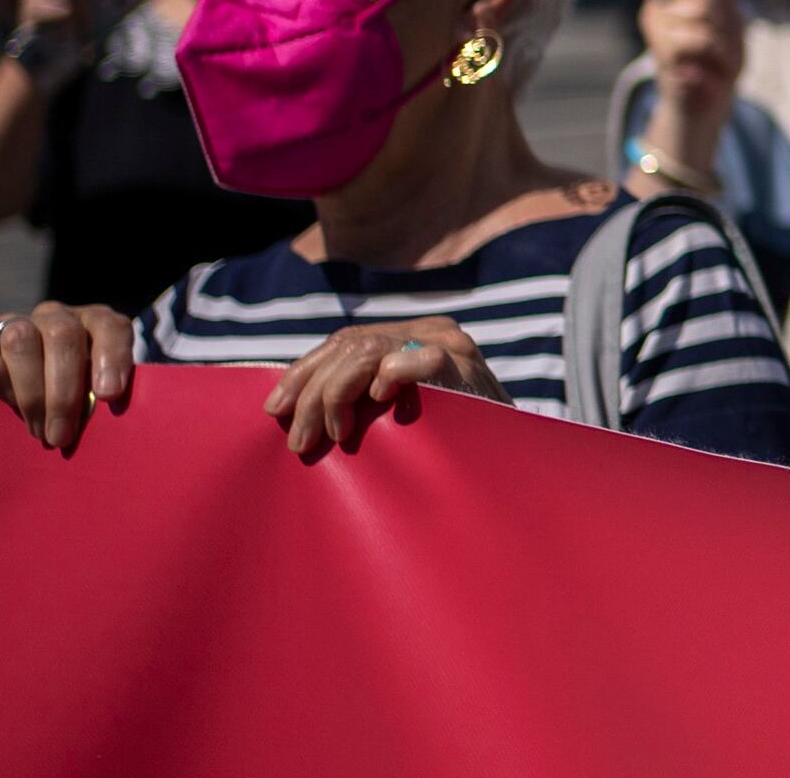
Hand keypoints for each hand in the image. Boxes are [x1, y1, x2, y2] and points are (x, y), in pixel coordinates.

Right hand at [0, 302, 136, 452]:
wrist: (36, 385)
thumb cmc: (76, 394)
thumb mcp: (99, 391)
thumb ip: (106, 393)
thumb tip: (108, 409)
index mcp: (97, 322)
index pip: (111, 327)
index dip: (112, 358)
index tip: (107, 395)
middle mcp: (58, 316)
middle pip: (62, 337)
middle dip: (62, 394)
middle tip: (61, 435)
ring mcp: (18, 321)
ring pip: (20, 340)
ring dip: (29, 392)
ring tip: (37, 429)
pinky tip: (8, 401)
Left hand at [261, 318, 503, 456]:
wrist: (514, 460)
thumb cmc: (453, 443)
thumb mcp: (400, 411)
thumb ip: (365, 395)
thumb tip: (292, 407)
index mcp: (411, 335)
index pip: (344, 340)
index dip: (304, 373)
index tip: (275, 410)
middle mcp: (429, 331)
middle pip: (348, 344)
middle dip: (312, 392)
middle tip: (298, 441)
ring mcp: (449, 345)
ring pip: (367, 350)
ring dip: (335, 395)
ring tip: (333, 437)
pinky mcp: (466, 368)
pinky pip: (417, 360)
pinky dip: (390, 376)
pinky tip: (377, 401)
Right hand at [636, 0, 743, 125]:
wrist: (707, 101)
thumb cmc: (719, 54)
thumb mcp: (728, 18)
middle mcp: (660, 3)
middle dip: (722, 3)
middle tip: (726, 31)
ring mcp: (658, 29)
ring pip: (700, 12)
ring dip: (723, 36)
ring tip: (719, 55)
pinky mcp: (661, 55)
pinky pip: (696, 43)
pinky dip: (716, 58)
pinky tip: (708, 71)